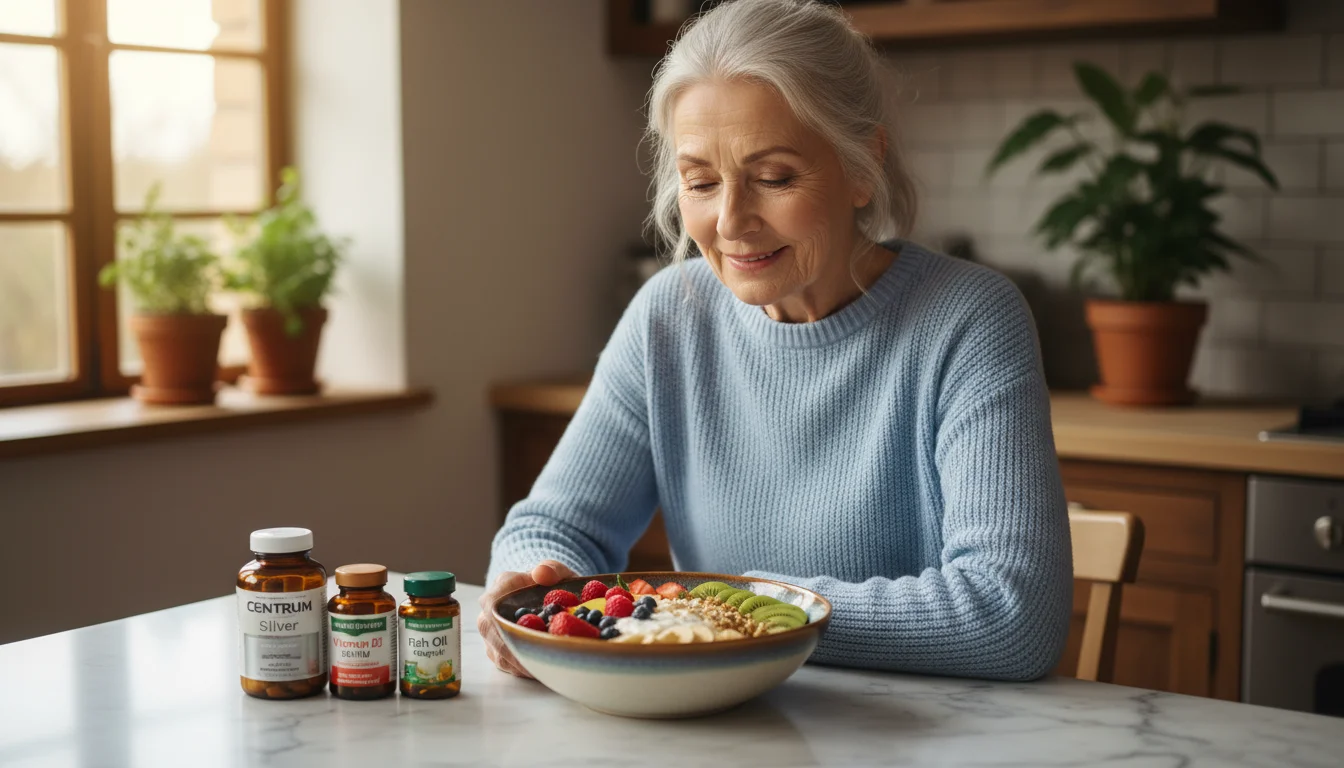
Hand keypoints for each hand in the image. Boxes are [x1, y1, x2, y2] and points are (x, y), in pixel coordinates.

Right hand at [477, 560, 577, 677]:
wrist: (547, 597)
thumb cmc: (551, 585)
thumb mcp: (558, 572)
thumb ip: (552, 569)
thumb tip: (541, 574)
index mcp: (502, 586)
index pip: (491, 602)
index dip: (508, 619)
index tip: (533, 632)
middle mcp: (489, 611)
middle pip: (493, 634)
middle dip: (520, 648)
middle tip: (546, 658)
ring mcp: (491, 634)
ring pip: (500, 654)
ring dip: (524, 662)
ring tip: (549, 666)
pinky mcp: (497, 652)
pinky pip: (506, 665)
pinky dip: (524, 669)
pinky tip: (542, 669)